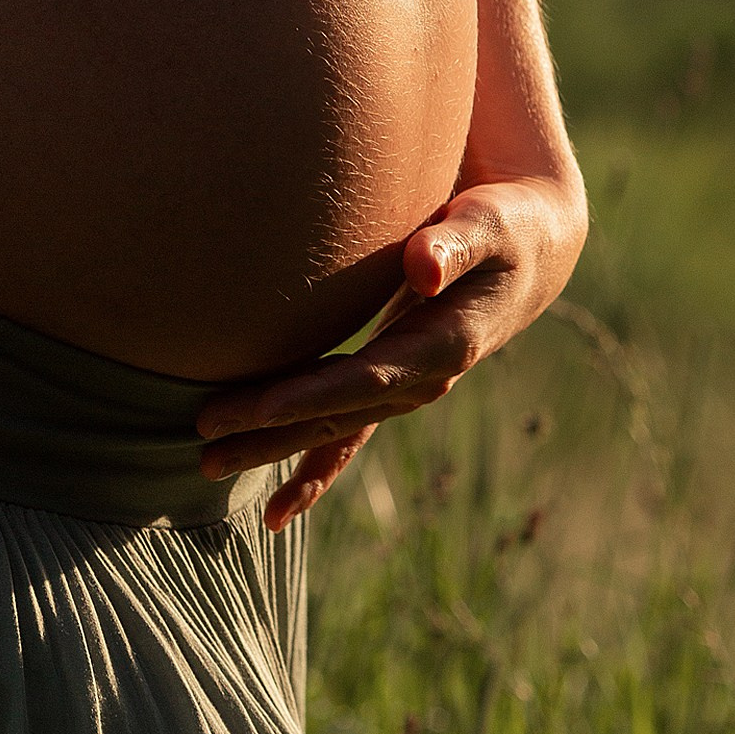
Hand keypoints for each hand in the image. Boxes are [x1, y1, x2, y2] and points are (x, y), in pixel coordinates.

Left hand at [193, 170, 588, 529]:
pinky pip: (346, 432)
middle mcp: (421, 379)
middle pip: (335, 413)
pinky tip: (275, 508)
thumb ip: (453, 244)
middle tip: (204, 439)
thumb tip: (422, 269)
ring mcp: (404, 386)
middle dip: (269, 429)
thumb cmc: (506, 226)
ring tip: (207, 462)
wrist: (530, 253)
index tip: (255, 408)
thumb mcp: (490, 225)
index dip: (309, 395)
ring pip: (330, 425)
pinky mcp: (390, 379)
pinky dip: (313, 469)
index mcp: (443, 347)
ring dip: (272, 445)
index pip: (364, 378)